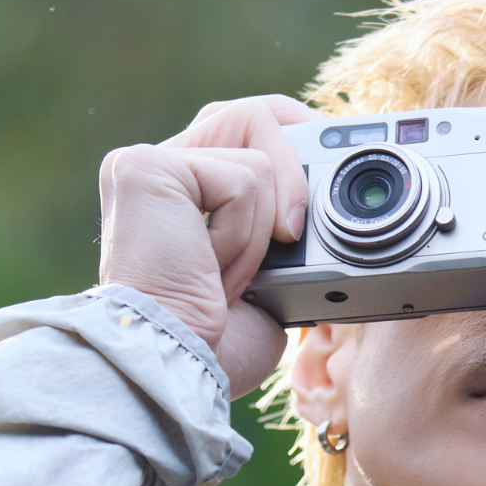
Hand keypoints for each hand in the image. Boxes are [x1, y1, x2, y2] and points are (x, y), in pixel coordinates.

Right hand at [98, 95, 310, 399]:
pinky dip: (246, 235)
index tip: (338, 157)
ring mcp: (149, 163)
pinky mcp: (148, 167)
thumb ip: (286, 239)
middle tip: (299, 232)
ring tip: (230, 275)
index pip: (250, 132)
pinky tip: (211, 270)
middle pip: (258, 115)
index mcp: (187, 194)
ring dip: (264, 229)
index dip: (298, 144)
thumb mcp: (272, 287)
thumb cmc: (217, 348)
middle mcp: (162, 169)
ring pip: (259, 149)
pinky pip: (244, 178)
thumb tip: (334, 221)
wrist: (180, 370)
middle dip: (299, 170)